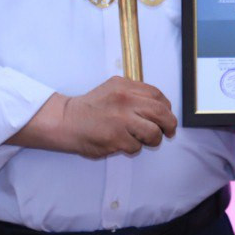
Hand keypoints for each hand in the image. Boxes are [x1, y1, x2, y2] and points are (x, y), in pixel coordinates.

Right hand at [9, 77, 176, 157]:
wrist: (66, 120)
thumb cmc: (90, 108)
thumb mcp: (112, 89)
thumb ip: (134, 93)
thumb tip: (159, 106)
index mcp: (125, 86)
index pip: (157, 95)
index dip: (167, 108)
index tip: (166, 116)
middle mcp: (125, 100)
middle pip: (161, 113)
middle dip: (169, 125)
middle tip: (168, 132)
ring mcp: (121, 120)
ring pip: (153, 132)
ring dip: (152, 139)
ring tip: (143, 140)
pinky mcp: (116, 138)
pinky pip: (136, 147)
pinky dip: (133, 148)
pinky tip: (122, 143)